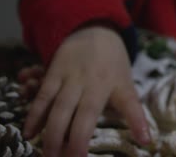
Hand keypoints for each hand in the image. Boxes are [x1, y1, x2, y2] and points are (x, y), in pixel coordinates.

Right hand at [23, 26, 150, 156]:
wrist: (93, 30)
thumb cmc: (113, 64)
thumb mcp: (127, 83)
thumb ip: (131, 111)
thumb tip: (146, 139)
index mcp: (117, 84)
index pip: (129, 105)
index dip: (136, 123)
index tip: (143, 142)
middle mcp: (94, 82)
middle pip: (83, 115)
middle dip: (75, 141)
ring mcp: (72, 76)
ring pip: (59, 108)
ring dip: (52, 134)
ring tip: (48, 156)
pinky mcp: (54, 72)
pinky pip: (42, 96)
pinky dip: (34, 113)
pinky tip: (29, 132)